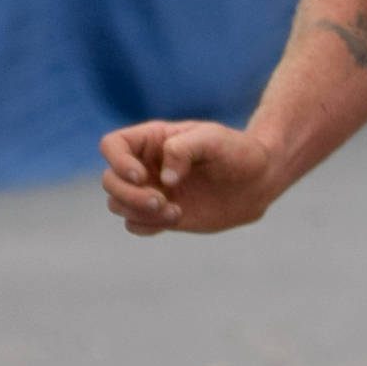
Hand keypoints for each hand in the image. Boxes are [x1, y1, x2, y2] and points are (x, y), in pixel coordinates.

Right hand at [99, 119, 273, 235]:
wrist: (257, 180)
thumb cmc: (236, 152)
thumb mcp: (213, 139)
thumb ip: (184, 149)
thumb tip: (164, 180)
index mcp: (152, 140)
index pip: (112, 145)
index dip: (118, 162)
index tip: (142, 175)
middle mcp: (145, 165)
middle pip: (109, 181)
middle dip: (129, 195)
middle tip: (160, 201)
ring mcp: (151, 191)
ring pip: (118, 205)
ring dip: (139, 212)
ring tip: (174, 210)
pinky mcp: (161, 215)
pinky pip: (136, 225)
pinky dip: (148, 226)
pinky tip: (178, 216)